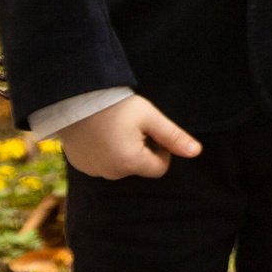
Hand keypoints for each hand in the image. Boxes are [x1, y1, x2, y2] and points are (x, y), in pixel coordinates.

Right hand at [58, 95, 200, 180]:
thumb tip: (196, 152)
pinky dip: (106, 152)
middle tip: (132, 127)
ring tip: (115, 128)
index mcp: (130, 163)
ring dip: (125, 151)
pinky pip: (102, 163)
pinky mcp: (79, 165)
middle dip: (143, 149)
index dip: (162, 149)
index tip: (152, 131)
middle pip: (140, 167)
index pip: (160, 168)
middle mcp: (110, 173)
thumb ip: (174, 137)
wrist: (74, 98)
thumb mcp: (150, 118)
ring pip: (121, 166)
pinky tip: (101, 133)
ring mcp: (93, 170)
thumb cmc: (116, 106)